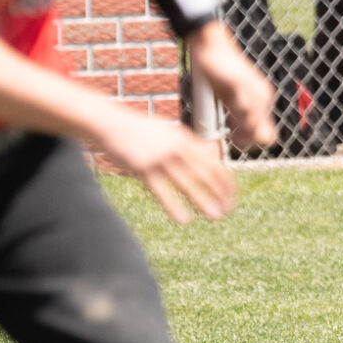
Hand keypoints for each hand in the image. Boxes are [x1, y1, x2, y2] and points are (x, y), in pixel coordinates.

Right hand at [93, 112, 237, 224]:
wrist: (110, 122)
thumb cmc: (140, 130)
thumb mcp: (168, 132)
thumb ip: (186, 144)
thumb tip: (207, 155)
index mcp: (185, 138)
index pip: (213, 162)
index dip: (225, 181)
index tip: (232, 197)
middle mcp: (177, 146)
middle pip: (205, 173)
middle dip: (219, 193)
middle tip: (228, 211)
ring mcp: (160, 156)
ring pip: (188, 182)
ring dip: (203, 201)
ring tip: (215, 217)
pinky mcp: (143, 167)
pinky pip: (162, 190)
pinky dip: (174, 206)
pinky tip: (183, 220)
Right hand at [186, 25, 276, 150]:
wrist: (212, 44)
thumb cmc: (219, 70)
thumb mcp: (230, 96)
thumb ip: (237, 113)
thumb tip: (236, 134)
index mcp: (263, 100)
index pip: (269, 135)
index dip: (254, 142)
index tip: (236, 139)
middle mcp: (263, 97)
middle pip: (266, 137)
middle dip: (248, 142)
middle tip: (231, 137)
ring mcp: (254, 92)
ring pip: (257, 127)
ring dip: (241, 135)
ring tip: (229, 132)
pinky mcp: (241, 85)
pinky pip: (245, 110)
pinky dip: (235, 121)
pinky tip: (226, 122)